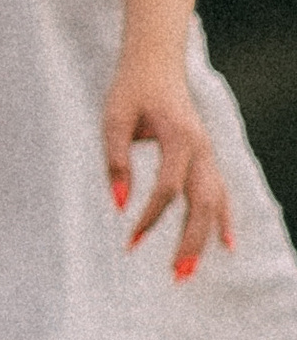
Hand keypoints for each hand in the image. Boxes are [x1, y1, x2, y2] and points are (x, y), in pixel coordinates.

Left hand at [103, 55, 231, 277]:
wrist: (156, 63)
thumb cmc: (131, 90)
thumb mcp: (114, 120)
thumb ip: (116, 161)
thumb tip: (119, 204)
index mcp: (180, 137)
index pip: (169, 188)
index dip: (150, 217)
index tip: (130, 241)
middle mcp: (201, 147)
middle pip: (202, 203)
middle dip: (190, 241)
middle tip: (176, 276)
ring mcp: (207, 153)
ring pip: (215, 202)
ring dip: (204, 238)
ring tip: (190, 271)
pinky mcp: (205, 157)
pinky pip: (220, 193)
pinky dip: (223, 219)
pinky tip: (225, 244)